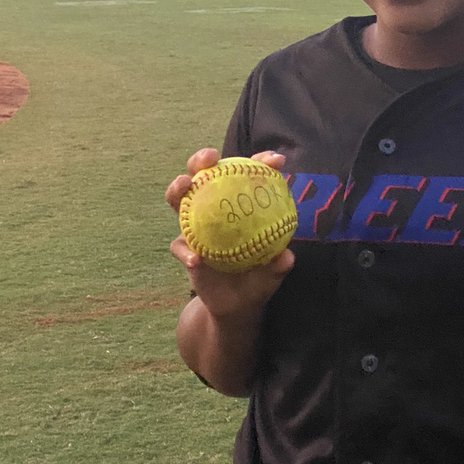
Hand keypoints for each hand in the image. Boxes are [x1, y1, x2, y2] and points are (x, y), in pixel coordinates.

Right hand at [166, 147, 294, 317]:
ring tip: (185, 185)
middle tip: (210, 157)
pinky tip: (196, 260)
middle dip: (202, 159)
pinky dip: (185, 251)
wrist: (236, 306)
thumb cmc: (258, 279)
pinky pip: (179, 246)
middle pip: (203, 175)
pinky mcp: (185, 249)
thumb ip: (278, 264)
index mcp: (240, 206)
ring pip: (179, 200)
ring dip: (178, 188)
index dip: (260, 162)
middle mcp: (215, 209)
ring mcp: (196, 228)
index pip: (247, 175)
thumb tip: (286, 257)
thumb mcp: (272, 273)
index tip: (276, 160)